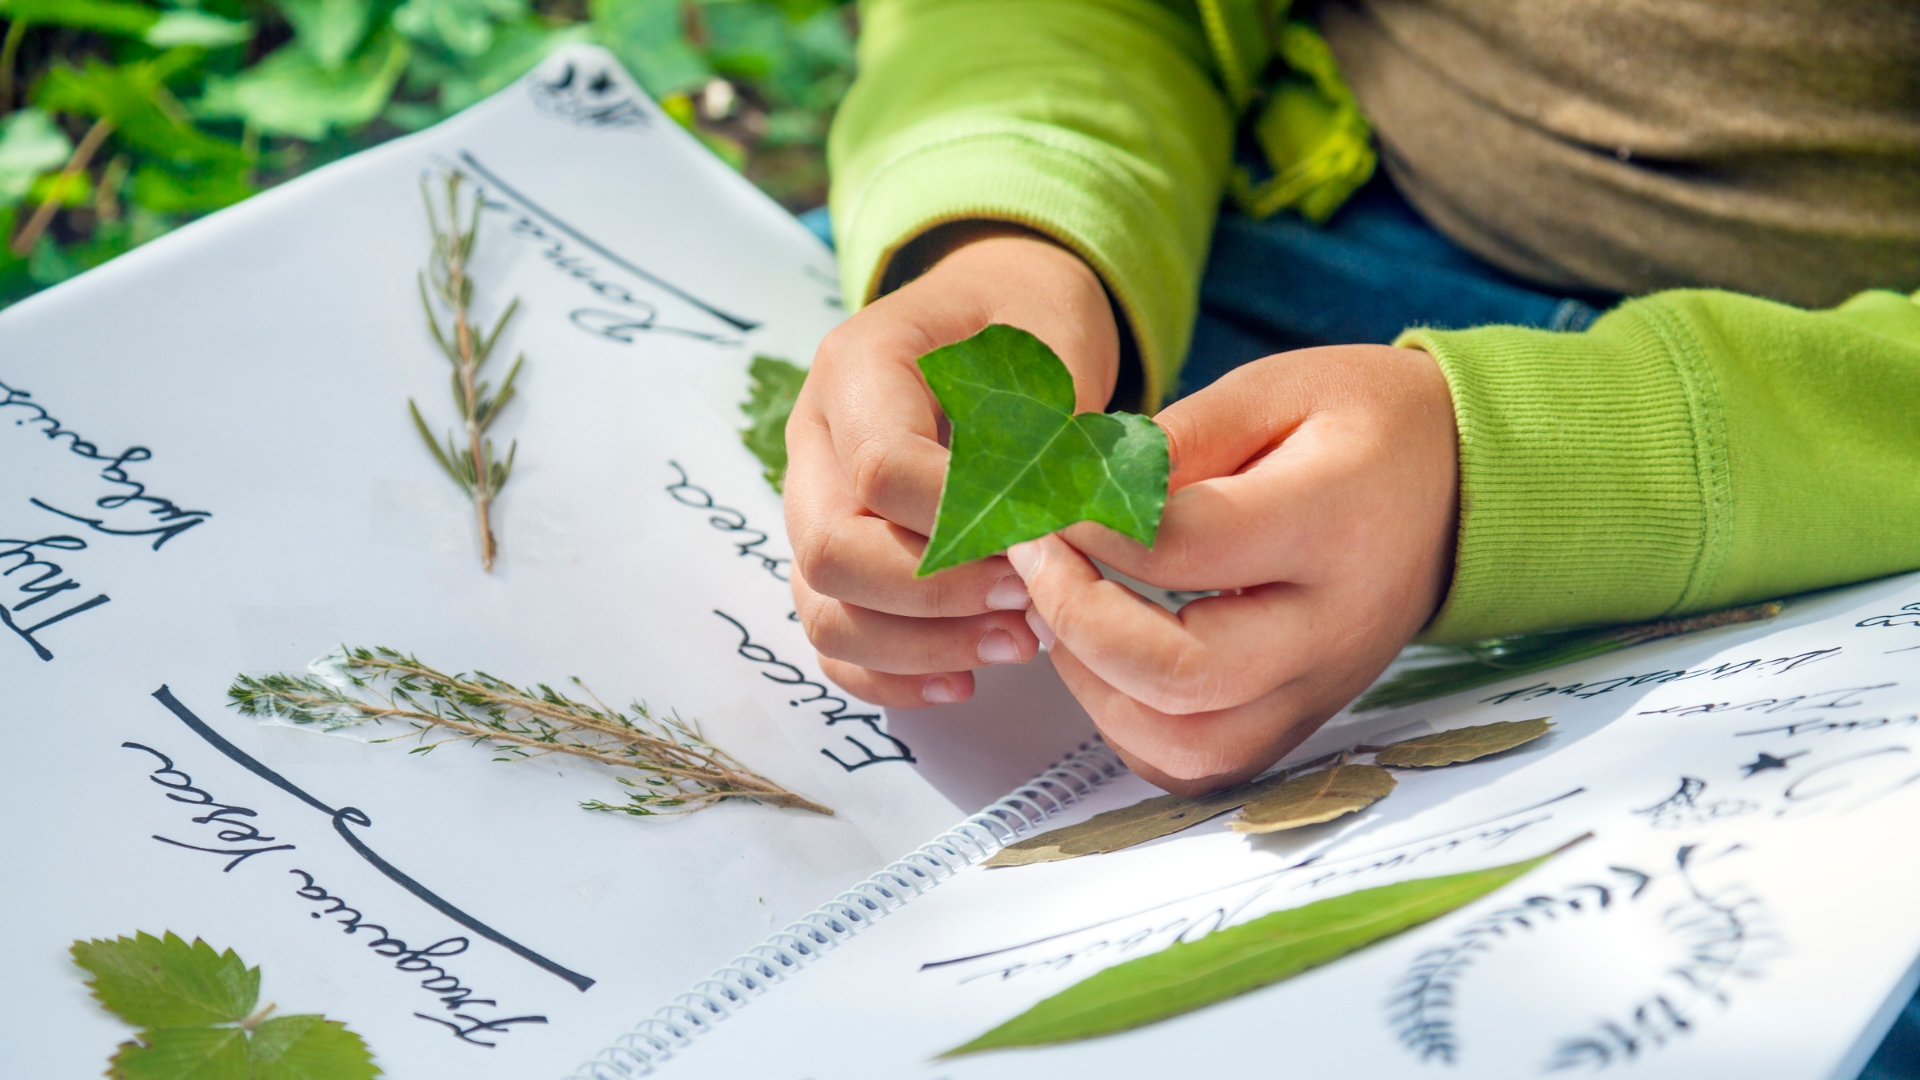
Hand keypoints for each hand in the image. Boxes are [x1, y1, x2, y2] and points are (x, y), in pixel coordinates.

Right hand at [786, 232, 1120, 706]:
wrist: (998, 312)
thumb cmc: (1026, 322)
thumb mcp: (1052, 340)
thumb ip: (1047, 425)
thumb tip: (1053, 528)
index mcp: (857, 366)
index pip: (882, 469)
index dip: (961, 523)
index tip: (1039, 543)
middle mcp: (815, 439)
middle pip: (831, 550)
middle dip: (935, 595)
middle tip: (1027, 602)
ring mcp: (813, 503)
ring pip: (825, 608)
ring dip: (920, 646)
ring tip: (1017, 643)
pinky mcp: (835, 557)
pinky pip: (835, 638)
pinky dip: (893, 675)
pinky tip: (966, 679)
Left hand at [1007, 345, 1458, 796]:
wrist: (1466, 488)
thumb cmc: (1367, 427)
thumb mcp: (1276, 388)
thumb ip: (1177, 437)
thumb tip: (1078, 485)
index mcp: (1331, 523)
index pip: (1185, 548)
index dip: (1092, 523)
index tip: (1052, 494)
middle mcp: (1331, 627)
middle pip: (1182, 674)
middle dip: (1077, 618)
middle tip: (1036, 559)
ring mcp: (1320, 689)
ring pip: (1187, 745)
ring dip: (1096, 687)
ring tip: (1066, 613)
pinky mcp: (1303, 720)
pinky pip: (1202, 767)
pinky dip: (1133, 729)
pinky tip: (1108, 662)